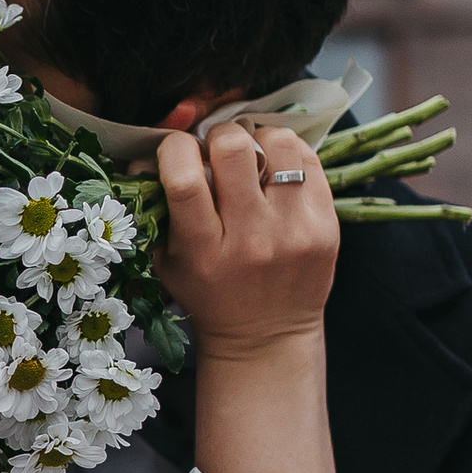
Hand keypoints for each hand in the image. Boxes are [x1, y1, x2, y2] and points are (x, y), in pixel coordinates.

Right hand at [152, 119, 337, 359]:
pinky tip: (278, 168)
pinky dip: (289, 154)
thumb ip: (153, 209)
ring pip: (278, 145)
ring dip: (258, 140)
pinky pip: (310, 162)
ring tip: (253, 156)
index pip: (184, 178)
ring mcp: (293, 231)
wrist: (266, 336)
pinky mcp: (326, 227)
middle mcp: (250, 239)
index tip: (177, 150)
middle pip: (233, 149)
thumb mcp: (167, 261)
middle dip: (219, 136)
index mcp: (203, 249)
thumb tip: (145, 155)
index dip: (175, 148)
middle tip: (218, 148)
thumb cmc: (209, 294)